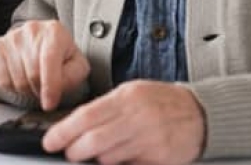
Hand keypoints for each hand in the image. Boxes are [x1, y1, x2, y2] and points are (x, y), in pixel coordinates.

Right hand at [0, 20, 89, 110]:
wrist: (44, 41)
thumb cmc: (62, 56)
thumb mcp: (78, 66)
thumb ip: (72, 76)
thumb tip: (55, 89)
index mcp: (54, 32)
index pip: (48, 61)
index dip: (49, 87)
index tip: (49, 105)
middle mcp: (31, 30)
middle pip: (32, 74)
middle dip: (40, 90)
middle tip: (46, 90)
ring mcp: (12, 37)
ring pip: (17, 80)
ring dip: (27, 90)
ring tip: (34, 82)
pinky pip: (2, 80)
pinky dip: (13, 87)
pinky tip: (21, 79)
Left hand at [43, 80, 205, 164]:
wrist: (200, 113)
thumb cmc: (161, 102)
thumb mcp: (132, 93)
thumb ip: (106, 108)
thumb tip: (75, 125)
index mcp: (126, 98)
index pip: (86, 116)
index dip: (63, 131)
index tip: (50, 141)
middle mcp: (137, 118)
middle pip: (94, 140)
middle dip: (75, 151)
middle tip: (69, 153)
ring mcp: (149, 140)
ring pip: (109, 157)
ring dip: (97, 159)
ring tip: (97, 154)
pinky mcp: (159, 159)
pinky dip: (119, 164)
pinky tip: (120, 158)